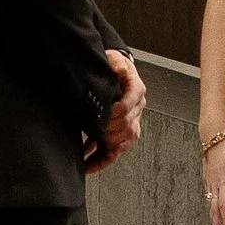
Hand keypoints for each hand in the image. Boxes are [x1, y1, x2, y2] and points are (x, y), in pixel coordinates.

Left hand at [85, 50, 145, 173]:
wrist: (114, 68)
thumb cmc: (113, 65)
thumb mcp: (113, 60)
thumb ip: (113, 66)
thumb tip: (112, 73)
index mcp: (136, 89)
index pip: (128, 105)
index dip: (115, 112)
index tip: (102, 116)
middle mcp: (136, 107)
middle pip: (126, 127)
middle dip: (107, 131)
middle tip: (92, 132)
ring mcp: (131, 122)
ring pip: (123, 142)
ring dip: (105, 148)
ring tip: (88, 155)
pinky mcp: (123, 133)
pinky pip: (116, 151)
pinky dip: (103, 160)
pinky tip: (89, 164)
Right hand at [203, 136, 224, 224]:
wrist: (211, 136)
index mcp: (223, 181)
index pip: (224, 205)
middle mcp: (213, 184)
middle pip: (214, 210)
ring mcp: (208, 183)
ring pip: (210, 205)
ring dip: (212, 220)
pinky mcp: (207, 180)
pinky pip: (208, 198)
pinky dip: (210, 210)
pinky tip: (212, 215)